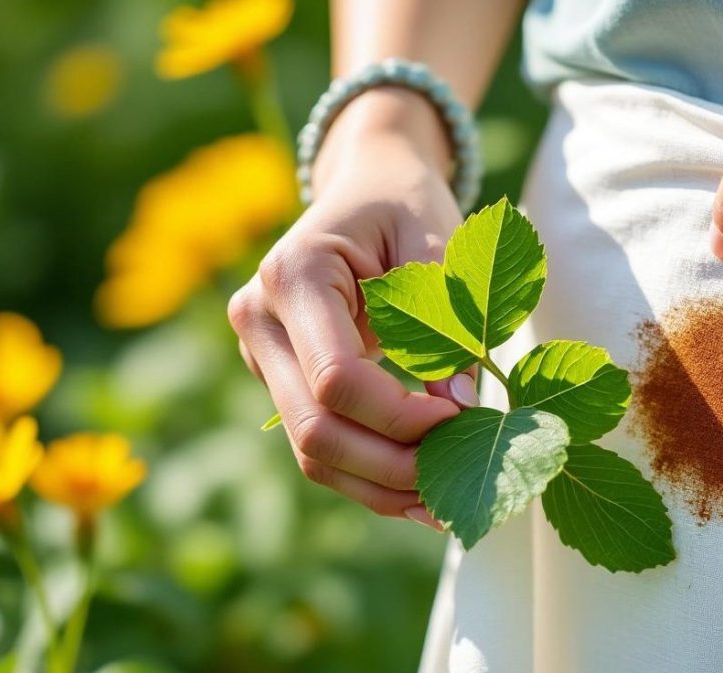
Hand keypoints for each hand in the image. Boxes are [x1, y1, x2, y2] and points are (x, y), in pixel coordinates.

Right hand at [229, 89, 478, 528]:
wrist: (367, 186)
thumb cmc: (406, 204)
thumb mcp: (437, 240)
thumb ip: (447, 322)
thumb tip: (461, 411)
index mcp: (292, 274)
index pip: (337, 378)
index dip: (401, 416)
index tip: (463, 420)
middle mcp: (259, 320)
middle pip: (315, 429)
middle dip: (391, 465)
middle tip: (460, 476)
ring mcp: (261, 355)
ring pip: (311, 453)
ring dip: (380, 486)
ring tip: (446, 502)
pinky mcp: (280, 380)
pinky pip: (319, 446)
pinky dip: (369, 476)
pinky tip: (420, 495)